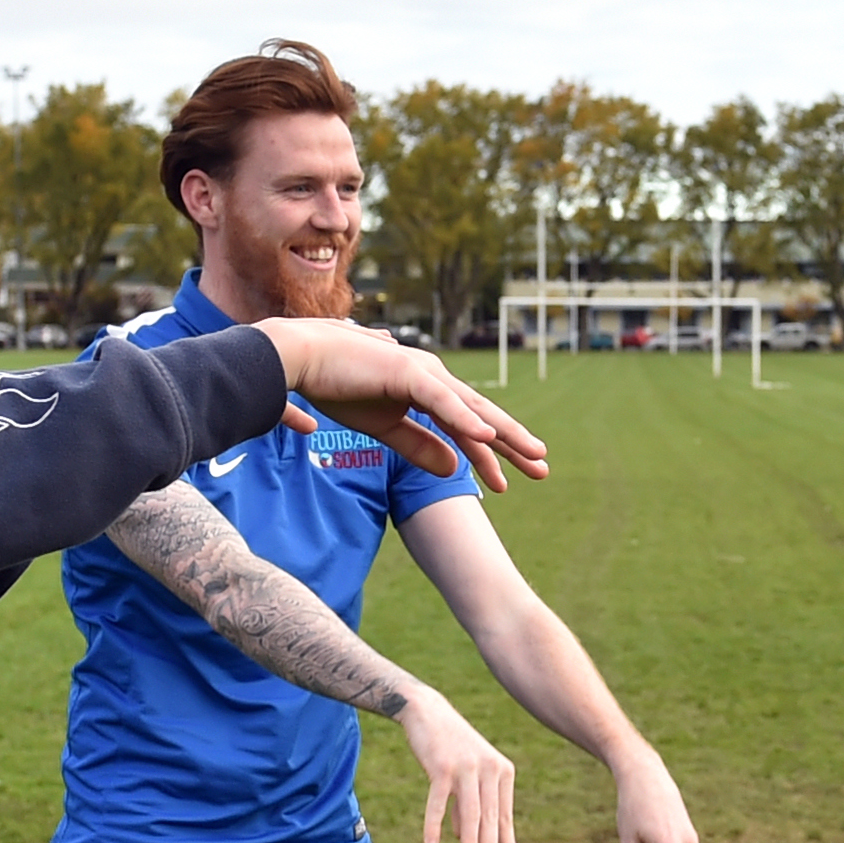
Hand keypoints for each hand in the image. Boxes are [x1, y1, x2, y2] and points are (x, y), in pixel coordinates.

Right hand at [251, 318, 550, 491]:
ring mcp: (422, 372)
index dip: (491, 453)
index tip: (510, 481)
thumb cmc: (337, 386)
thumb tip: (452, 470)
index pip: (467, 426)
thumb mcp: (384, 427)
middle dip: (512, 443)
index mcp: (426, 390)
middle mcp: (432, 378)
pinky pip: (442, 400)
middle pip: (480, 416)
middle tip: (542, 467)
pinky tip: (486, 435)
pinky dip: (464, 417)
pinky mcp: (406, 372)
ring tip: (531, 454)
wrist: (301, 360)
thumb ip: (419, 446)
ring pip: (470, 408)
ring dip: (502, 432)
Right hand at [397, 695, 517, 842]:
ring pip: (471, 813)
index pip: (504, 815)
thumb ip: (468, 804)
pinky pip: (438, 802)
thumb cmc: (450, 747)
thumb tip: (465, 837)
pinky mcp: (442, 766)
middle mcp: (489, 768)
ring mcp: (466, 767)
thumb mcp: (467, 775)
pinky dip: (434, 825)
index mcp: (503, 771)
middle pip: (490, 817)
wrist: (427, 712)